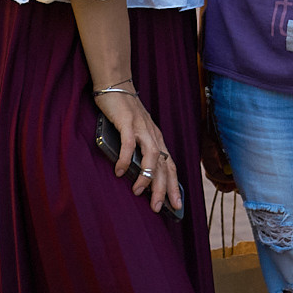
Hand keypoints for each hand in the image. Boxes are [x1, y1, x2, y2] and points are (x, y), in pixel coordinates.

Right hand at [94, 88, 181, 214]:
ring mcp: (141, 128)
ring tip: (138, 192)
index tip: (176, 206)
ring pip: (150, 156)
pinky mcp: (127, 122)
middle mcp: (153, 135)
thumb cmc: (125, 113)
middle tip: (158, 207)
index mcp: (157, 139)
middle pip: (163, 165)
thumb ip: (138, 151)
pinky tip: (119, 171)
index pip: (170, 166)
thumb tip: (136, 176)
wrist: (116, 85)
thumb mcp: (136, 134)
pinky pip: (128, 143)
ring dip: (146, 175)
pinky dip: (125, 158)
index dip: (174, 186)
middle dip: (162, 188)